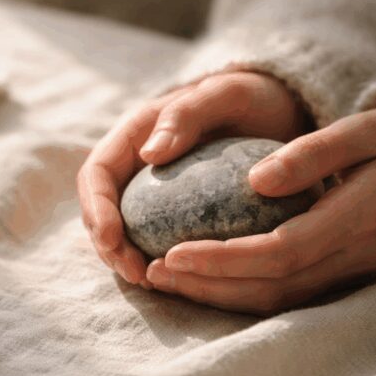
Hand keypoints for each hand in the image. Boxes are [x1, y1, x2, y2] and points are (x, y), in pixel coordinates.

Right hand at [77, 70, 309, 284]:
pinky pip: (155, 240)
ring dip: (127, 260)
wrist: (279, 110)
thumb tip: (150, 154)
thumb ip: (187, 115)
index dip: (97, 208)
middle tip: (136, 273)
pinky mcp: (173, 213)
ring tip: (150, 281)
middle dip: (108, 246)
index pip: (98, 174)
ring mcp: (153, 192)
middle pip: (102, 210)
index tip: (113, 238)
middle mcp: (136, 165)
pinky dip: (158, 262)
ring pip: (124, 231)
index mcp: (136, 133)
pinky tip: (180, 281)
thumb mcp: (227, 95)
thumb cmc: (252, 97)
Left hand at [147, 105, 375, 313]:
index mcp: (356, 220)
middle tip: (154, 273)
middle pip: (271, 287)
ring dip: (220, 295)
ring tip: (168, 280)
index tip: (173, 252)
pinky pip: (287, 295)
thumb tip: (255, 181)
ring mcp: (350, 272)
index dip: (224, 259)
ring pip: (277, 299)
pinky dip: (242, 293)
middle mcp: (353, 257)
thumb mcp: (365, 129)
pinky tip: (206, 280)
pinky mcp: (342, 275)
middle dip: (209, 285)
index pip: (279, 252)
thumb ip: (314, 153)